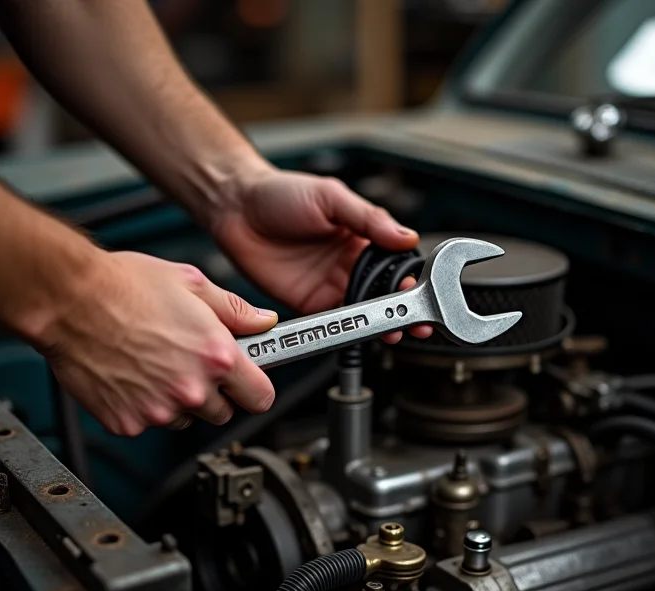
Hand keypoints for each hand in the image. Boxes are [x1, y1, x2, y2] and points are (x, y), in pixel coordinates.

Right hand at [39, 250, 277, 436]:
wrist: (67, 299)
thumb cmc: (125, 287)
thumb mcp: (193, 284)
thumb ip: (236, 311)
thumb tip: (263, 322)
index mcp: (217, 356)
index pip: (261, 397)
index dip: (254, 387)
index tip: (246, 380)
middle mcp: (192, 389)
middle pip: (224, 412)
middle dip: (214, 392)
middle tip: (190, 362)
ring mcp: (159, 410)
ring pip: (186, 419)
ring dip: (178, 400)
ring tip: (155, 363)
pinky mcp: (129, 422)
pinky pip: (149, 422)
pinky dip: (144, 405)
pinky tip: (132, 374)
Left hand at [210, 169, 432, 343]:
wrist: (235, 208)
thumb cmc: (280, 193)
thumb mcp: (331, 197)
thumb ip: (369, 219)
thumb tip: (407, 237)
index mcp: (361, 237)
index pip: (394, 263)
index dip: (408, 279)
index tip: (419, 291)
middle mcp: (348, 265)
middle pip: (383, 293)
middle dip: (401, 309)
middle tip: (416, 321)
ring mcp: (329, 286)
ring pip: (363, 312)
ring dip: (380, 324)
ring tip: (394, 332)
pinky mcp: (308, 304)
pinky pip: (333, 321)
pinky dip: (348, 330)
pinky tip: (359, 332)